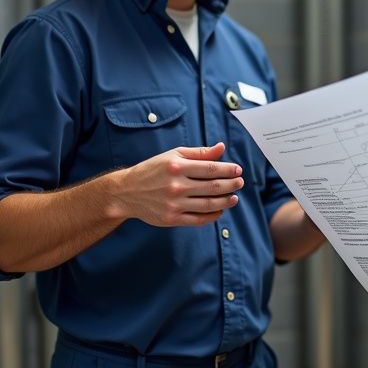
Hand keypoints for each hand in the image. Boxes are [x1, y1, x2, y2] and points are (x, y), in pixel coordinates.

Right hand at [110, 142, 243, 226]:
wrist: (127, 192)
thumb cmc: (152, 170)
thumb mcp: (173, 156)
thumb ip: (199, 153)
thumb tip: (221, 148)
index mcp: (177, 167)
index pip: (211, 168)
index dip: (228, 170)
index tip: (238, 170)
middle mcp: (176, 186)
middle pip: (212, 187)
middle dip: (230, 185)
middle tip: (240, 183)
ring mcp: (174, 204)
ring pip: (208, 204)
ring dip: (225, 201)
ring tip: (234, 197)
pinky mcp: (172, 219)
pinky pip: (198, 219)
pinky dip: (212, 215)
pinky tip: (220, 210)